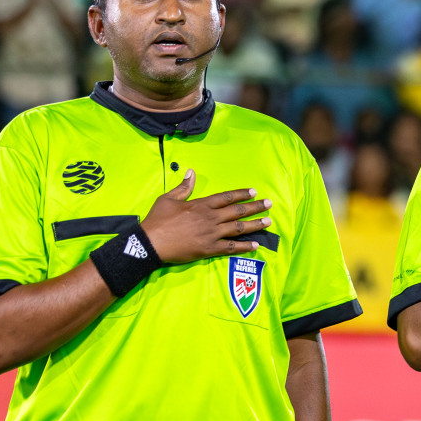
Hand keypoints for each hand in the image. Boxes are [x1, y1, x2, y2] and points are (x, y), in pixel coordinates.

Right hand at [142, 170, 272, 264]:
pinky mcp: (209, 249)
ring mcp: (211, 234)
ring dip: (255, 224)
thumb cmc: (158, 219)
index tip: (254, 192)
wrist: (150, 242)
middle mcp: (210, 218)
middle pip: (237, 211)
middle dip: (255, 207)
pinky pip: (231, 247)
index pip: (227, 197)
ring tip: (269, 222)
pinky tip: (256, 245)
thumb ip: (184, 187)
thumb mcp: (168, 198)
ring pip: (238, 228)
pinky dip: (244, 247)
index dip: (241, 194)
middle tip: (270, 204)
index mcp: (201, 204)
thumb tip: (191, 172)